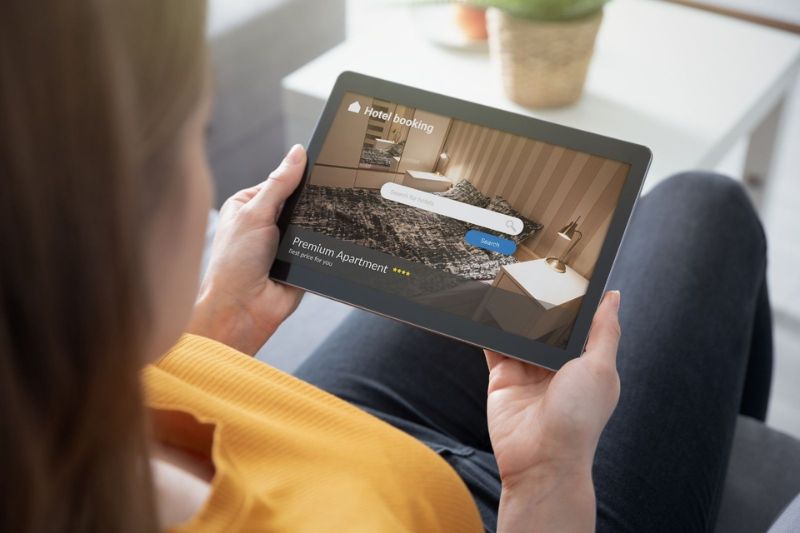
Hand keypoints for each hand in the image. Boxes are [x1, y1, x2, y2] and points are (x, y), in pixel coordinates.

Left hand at [188, 145, 306, 354]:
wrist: (243, 311)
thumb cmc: (234, 265)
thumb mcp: (254, 214)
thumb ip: (279, 184)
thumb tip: (297, 153)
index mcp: (248, 206)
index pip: (280, 181)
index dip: (298, 174)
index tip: (321, 164)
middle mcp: (265, 223)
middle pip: (299, 202)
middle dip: (309, 203)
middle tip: (326, 198)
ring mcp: (284, 244)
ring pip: (311, 224)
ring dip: (315, 227)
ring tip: (319, 226)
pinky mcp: (300, 262)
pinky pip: (319, 247)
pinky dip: (322, 246)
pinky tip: (325, 243)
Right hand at [486, 290, 620, 531]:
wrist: (541, 459)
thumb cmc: (579, 419)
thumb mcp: (601, 368)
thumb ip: (604, 330)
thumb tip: (613, 297)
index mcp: (585, 363)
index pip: (579, 324)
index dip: (574, 301)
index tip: (568, 273)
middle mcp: (556, 367)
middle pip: (546, 326)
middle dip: (540, 305)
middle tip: (531, 270)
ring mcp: (528, 371)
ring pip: (519, 333)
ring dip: (513, 313)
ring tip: (506, 282)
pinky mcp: (502, 377)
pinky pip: (493, 347)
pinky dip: (488, 329)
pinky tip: (484, 309)